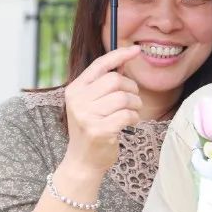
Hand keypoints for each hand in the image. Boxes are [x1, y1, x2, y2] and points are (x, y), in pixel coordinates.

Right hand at [62, 45, 142, 173]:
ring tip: (132, 112)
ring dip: (135, 105)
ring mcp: (86, 116)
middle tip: (133, 99)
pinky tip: (130, 123)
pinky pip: (127, 115)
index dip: (119, 55)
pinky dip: (134, 118)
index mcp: (75, 89)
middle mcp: (78, 100)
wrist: (82, 161)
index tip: (136, 50)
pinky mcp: (98, 130)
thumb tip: (124, 62)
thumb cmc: (91, 129)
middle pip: (115, 80)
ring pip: (124, 98)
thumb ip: (102, 85)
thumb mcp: (89, 104)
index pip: (99, 65)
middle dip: (131, 88)